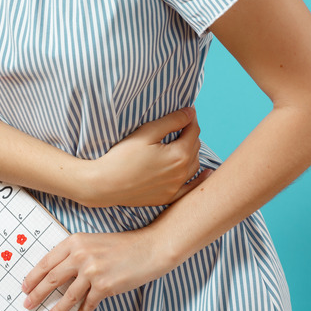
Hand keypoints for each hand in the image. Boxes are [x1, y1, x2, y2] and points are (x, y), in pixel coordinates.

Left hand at [20, 229, 172, 310]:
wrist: (150, 248)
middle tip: (28, 304)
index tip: (25, 287)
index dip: (33, 277)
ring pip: (67, 295)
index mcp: (75, 242)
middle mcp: (81, 255)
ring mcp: (92, 271)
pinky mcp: (105, 286)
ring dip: (56, 310)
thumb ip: (75, 255)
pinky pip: (88, 304)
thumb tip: (57, 275)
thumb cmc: (123, 246)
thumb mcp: (94, 242)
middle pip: (51, 279)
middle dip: (37, 294)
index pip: (47, 262)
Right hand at [80, 106, 205, 207]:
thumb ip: (172, 121)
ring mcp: (176, 188)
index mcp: (179, 154)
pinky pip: (190, 189)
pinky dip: (200, 180)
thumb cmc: (122, 157)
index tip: (186, 112)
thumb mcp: (146, 133)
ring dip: (192, 153)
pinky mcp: (167, 198)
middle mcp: (182, 173)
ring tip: (183, 144)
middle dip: (190, 135)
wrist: (104, 185)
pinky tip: (206, 174)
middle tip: (181, 126)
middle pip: (195, 147)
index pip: (193, 131)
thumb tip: (191, 112)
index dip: (190, 119)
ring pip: (194, 166)